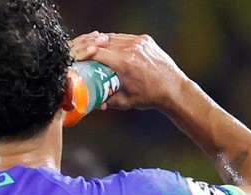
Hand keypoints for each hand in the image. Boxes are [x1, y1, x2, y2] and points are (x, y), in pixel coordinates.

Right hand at [70, 32, 191, 111]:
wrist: (173, 89)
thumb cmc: (150, 96)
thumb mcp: (123, 101)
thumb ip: (105, 100)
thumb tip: (92, 102)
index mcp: (124, 63)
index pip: (96, 52)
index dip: (83, 54)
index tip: (76, 59)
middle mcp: (131, 49)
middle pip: (102, 43)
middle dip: (90, 48)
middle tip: (83, 56)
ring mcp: (140, 42)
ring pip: (113, 38)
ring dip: (102, 44)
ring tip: (95, 52)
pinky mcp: (145, 40)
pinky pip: (124, 38)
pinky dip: (116, 42)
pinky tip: (111, 50)